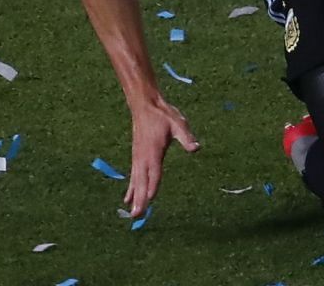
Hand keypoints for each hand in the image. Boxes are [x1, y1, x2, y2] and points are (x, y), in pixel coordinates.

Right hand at [124, 94, 199, 216]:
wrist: (145, 106)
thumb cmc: (163, 115)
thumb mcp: (178, 123)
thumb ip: (186, 137)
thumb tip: (196, 148)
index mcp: (154, 152)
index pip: (154, 173)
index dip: (152, 188)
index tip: (148, 202)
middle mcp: (143, 158)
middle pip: (142, 182)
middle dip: (139, 199)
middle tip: (136, 216)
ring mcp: (138, 158)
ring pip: (136, 181)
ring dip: (134, 198)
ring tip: (131, 214)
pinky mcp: (136, 157)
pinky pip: (133, 176)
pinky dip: (131, 188)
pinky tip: (127, 199)